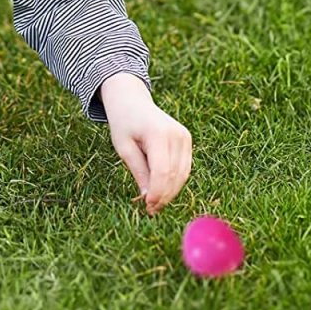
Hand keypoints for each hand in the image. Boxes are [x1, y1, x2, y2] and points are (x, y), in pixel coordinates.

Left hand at [100, 72, 191, 215]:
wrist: (131, 100)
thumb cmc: (123, 122)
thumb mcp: (123, 147)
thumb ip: (138, 171)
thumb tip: (148, 197)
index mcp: (158, 133)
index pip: (162, 171)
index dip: (158, 192)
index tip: (148, 206)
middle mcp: (176, 134)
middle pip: (175, 175)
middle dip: (164, 195)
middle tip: (150, 210)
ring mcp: (184, 136)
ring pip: (182, 174)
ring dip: (170, 191)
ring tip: (154, 203)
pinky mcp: (187, 140)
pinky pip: (184, 167)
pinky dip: (175, 181)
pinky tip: (162, 190)